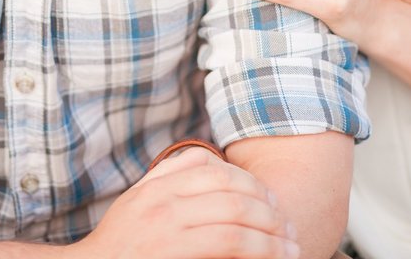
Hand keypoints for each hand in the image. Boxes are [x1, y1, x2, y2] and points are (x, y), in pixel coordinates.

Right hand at [86, 147, 297, 258]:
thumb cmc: (119, 246)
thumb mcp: (136, 203)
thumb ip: (166, 180)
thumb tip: (207, 161)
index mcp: (155, 186)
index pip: (212, 167)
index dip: (249, 181)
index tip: (269, 200)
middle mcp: (161, 200)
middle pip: (230, 188)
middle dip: (268, 207)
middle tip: (288, 225)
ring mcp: (168, 225)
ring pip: (237, 215)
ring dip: (273, 232)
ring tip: (291, 246)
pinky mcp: (176, 252)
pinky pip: (232, 242)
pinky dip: (262, 249)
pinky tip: (276, 257)